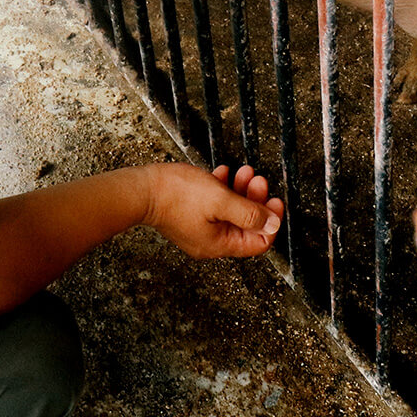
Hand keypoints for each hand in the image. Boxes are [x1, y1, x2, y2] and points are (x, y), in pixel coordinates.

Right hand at [141, 163, 284, 258]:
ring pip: (231, 212)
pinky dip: (223, 189)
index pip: (258, 242)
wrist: (141, 189)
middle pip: (246, 225)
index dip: (271, 221)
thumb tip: (274, 225)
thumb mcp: (221, 201)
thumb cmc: (176, 195)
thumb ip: (250, 214)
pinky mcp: (190, 216)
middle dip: (256, 200)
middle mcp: (210, 242)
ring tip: (244, 172)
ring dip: (241, 191)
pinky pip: (215, 205)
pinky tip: (223, 174)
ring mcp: (200, 229)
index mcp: (219, 245)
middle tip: (258, 180)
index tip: (275, 200)